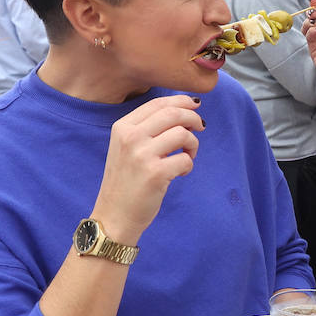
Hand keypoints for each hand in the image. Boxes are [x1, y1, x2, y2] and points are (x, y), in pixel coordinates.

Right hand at [89, 95, 204, 243]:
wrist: (114, 215)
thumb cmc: (126, 180)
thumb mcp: (126, 147)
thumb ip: (148, 127)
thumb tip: (185, 108)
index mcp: (122, 127)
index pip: (158, 103)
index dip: (181, 101)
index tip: (195, 106)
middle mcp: (130, 137)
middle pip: (173, 114)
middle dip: (193, 118)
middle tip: (201, 128)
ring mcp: (142, 155)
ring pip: (183, 134)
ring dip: (193, 144)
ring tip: (187, 156)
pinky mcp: (155, 173)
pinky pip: (185, 159)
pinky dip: (188, 165)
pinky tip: (179, 173)